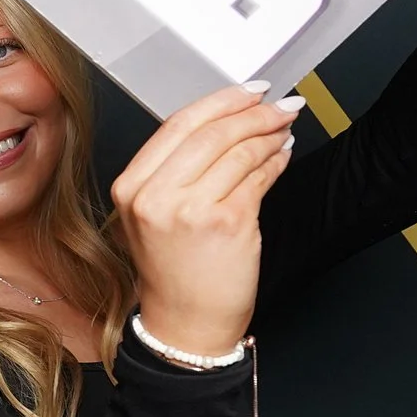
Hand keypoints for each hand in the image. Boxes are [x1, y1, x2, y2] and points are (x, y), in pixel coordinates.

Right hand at [110, 83, 301, 355]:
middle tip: (279, 106)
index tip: (248, 92)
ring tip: (284, 129)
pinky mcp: (227, 223)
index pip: (178, 125)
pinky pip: (259, 177)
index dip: (220, 101)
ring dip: (270, 134)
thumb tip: (227, 123)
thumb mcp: (155, 215)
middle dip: (253, 113)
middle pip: (211, 131)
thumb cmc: (174, 272)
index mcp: (131, 188)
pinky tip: (284, 155)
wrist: (183, 325)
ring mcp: (189, 209)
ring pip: (238, 151)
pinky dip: (277, 162)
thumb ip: (178, 171)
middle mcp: (154, 196)